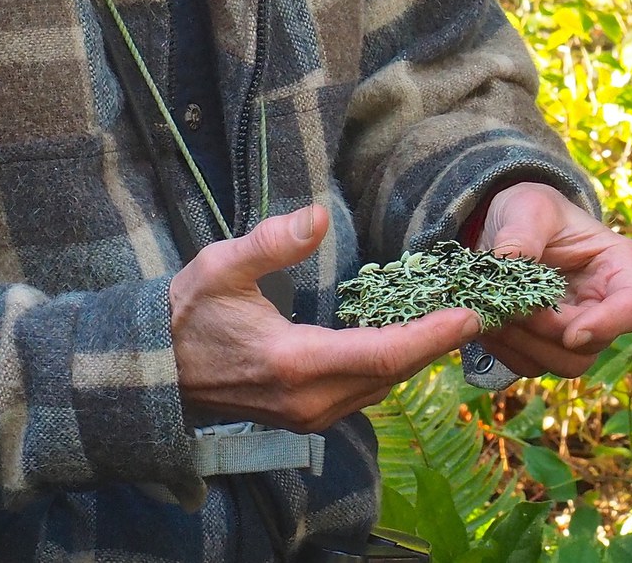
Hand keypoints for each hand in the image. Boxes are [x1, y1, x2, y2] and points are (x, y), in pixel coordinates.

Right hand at [170, 203, 478, 430]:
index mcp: (296, 364)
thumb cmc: (187, 314)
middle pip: (394, 373)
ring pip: (383, 386)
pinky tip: (408, 339)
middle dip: (438, 342)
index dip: (433, 335)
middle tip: (479, 308)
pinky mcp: (305, 416)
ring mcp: (308, 415)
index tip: (472, 314)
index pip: (385, 353)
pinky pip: (365, 391)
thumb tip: (316, 215)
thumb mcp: (220, 266)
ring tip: (453, 320)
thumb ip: (270, 242)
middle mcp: (310, 400)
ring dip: (419, 356)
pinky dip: (393, 366)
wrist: (153, 372)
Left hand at [471, 182, 631, 377]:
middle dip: (548, 332)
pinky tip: (487, 319)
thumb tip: (509, 261)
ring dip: (524, 344)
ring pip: (564, 363)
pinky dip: (506, 349)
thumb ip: (523, 231)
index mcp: (620, 266)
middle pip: (593, 345)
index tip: (571, 332)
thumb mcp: (529, 206)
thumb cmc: (532, 210)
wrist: (507, 226)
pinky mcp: (548, 345)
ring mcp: (580, 330)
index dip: (609, 325)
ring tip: (495, 311)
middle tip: (511, 306)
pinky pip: (531, 364)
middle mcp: (607, 305)